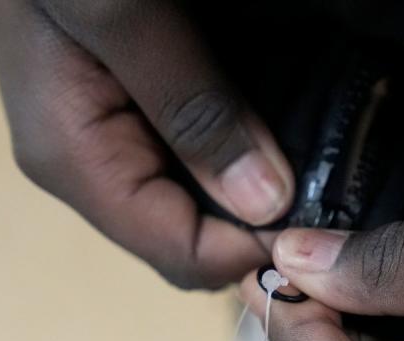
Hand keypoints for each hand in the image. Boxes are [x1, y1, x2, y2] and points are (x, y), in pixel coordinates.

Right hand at [0, 0, 293, 287]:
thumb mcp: (124, 17)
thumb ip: (194, 110)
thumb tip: (267, 206)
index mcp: (76, 163)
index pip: (177, 254)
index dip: (249, 253)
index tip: (316, 226)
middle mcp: (93, 168)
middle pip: (190, 242)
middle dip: (257, 233)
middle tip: (327, 201)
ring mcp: (115, 142)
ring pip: (201, 210)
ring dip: (260, 202)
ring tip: (318, 176)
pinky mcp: (139, 115)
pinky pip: (200, 167)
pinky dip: (247, 165)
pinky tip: (287, 147)